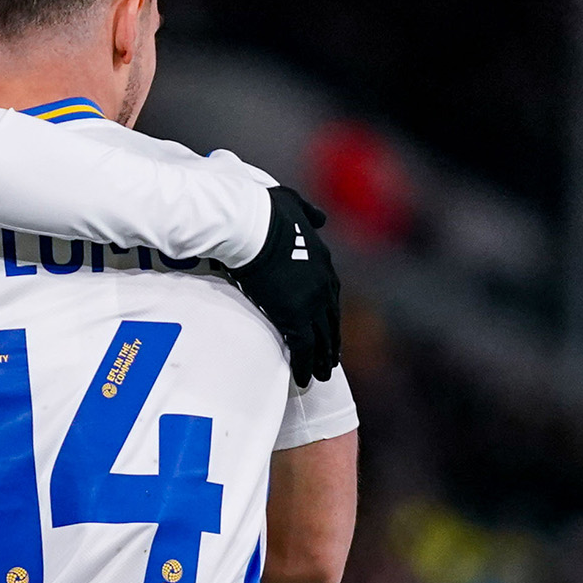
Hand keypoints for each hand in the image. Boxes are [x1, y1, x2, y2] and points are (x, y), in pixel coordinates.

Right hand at [223, 185, 342, 386]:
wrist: (252, 226)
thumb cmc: (264, 211)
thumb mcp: (294, 204)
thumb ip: (309, 212)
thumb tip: (320, 217)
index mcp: (322, 260)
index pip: (330, 293)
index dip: (328, 311)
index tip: (328, 324)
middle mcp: (323, 284)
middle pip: (330, 319)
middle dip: (330, 340)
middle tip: (330, 358)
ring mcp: (311, 302)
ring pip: (321, 337)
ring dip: (321, 358)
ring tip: (320, 374)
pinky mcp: (295, 316)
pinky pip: (303, 347)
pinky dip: (304, 364)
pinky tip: (302, 378)